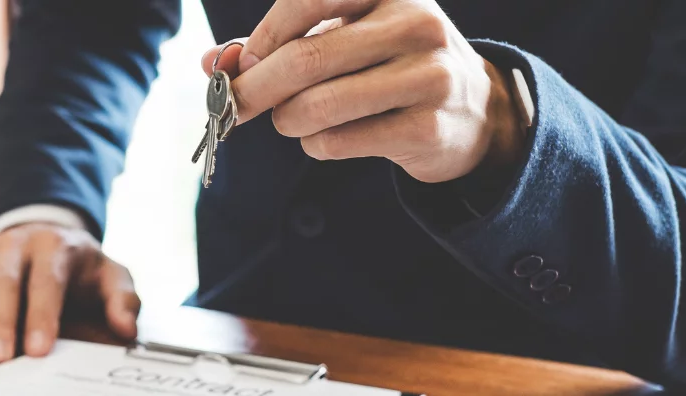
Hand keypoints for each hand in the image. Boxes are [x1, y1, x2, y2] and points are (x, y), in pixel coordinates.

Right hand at [0, 222, 139, 366]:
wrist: (45, 230)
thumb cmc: (79, 264)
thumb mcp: (110, 273)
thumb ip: (123, 298)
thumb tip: (127, 327)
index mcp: (54, 246)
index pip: (47, 281)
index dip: (42, 315)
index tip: (39, 349)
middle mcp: (15, 245)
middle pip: (2, 283)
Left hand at [202, 0, 523, 182]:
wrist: (473, 112)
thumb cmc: (391, 64)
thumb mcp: (347, 37)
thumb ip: (281, 42)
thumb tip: (212, 62)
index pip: (309, 0)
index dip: (264, 36)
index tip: (243, 64)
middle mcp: (416, 24)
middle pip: (306, 60)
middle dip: (256, 89)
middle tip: (235, 107)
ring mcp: (429, 76)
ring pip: (319, 106)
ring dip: (287, 120)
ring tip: (292, 119)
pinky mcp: (428, 128)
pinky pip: (339, 142)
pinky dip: (315, 144)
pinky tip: (327, 138)